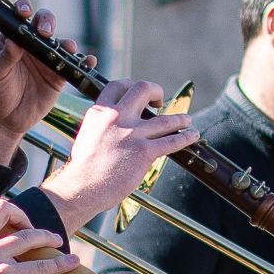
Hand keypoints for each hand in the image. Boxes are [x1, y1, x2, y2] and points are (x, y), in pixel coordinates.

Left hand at [0, 3, 78, 161]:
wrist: (6, 119)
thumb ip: (4, 58)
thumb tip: (12, 42)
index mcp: (13, 38)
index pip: (19, 17)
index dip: (24, 9)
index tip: (25, 13)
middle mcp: (31, 44)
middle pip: (44, 23)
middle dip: (47, 22)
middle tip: (45, 33)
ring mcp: (47, 58)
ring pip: (61, 43)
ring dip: (67, 42)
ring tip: (68, 48)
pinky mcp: (58, 75)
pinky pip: (74, 65)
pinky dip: (84, 61)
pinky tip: (89, 61)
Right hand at [41, 80, 196, 234]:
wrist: (81, 188)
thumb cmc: (82, 168)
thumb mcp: (88, 136)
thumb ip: (103, 126)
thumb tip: (115, 126)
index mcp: (99, 112)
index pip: (118, 85)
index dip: (131, 85)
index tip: (139, 94)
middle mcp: (116, 117)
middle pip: (143, 89)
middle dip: (156, 91)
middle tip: (160, 101)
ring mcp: (131, 134)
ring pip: (165, 119)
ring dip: (180, 119)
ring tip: (187, 120)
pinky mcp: (143, 152)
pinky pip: (171, 141)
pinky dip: (185, 138)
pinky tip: (192, 136)